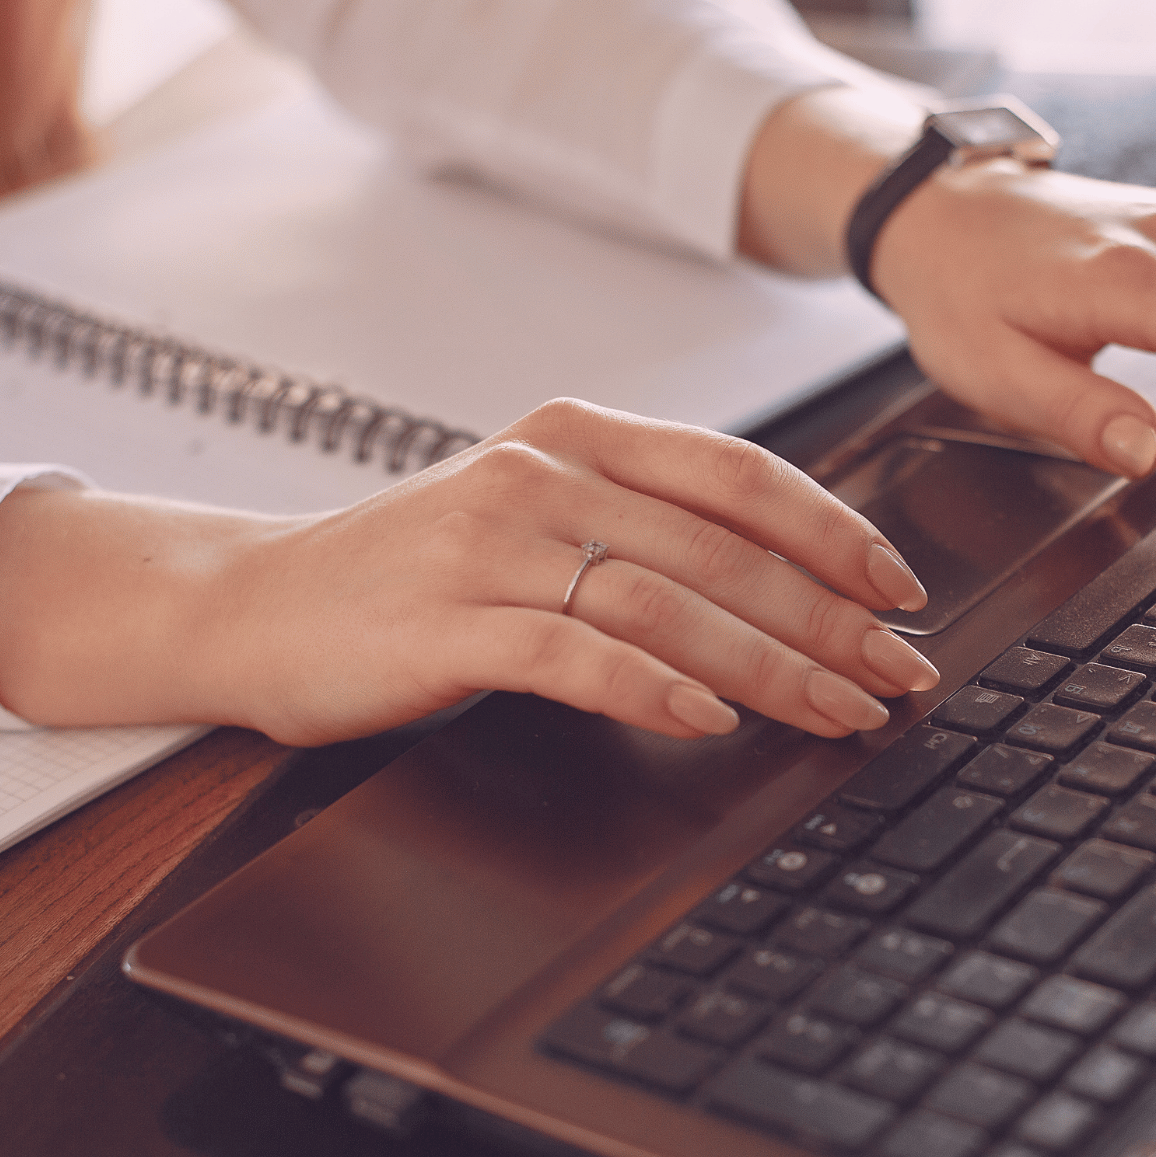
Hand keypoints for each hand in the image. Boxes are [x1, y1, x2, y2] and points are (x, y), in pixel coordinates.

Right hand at [0, 400, 939, 746]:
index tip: (902, 590)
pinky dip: (650, 688)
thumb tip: (786, 580)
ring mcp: (491, 545)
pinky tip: (706, 720)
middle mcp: (540, 474)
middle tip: (900, 674)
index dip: (834, 531)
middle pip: (720, 547)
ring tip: (839, 711)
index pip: (736, 473)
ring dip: (770, 664)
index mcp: (574, 436)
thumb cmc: (410, 572)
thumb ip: (639, 525)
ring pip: (666, 600)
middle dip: (830, 619)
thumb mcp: (532, 515)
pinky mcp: (448, 622)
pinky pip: (572, 654)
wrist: (253, 604)